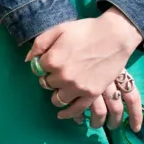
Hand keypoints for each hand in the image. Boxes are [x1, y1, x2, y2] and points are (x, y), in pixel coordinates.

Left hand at [28, 10, 143, 129]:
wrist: (114, 36)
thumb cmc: (86, 30)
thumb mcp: (59, 29)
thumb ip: (40, 44)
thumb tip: (29, 60)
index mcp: (52, 60)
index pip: (38, 69)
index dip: (43, 65)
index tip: (50, 61)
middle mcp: (62, 76)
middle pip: (47, 84)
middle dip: (51, 78)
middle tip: (60, 71)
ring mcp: (77, 87)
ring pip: (58, 99)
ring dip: (57, 94)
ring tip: (62, 88)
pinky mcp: (91, 94)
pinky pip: (75, 110)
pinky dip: (67, 114)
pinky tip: (62, 114)